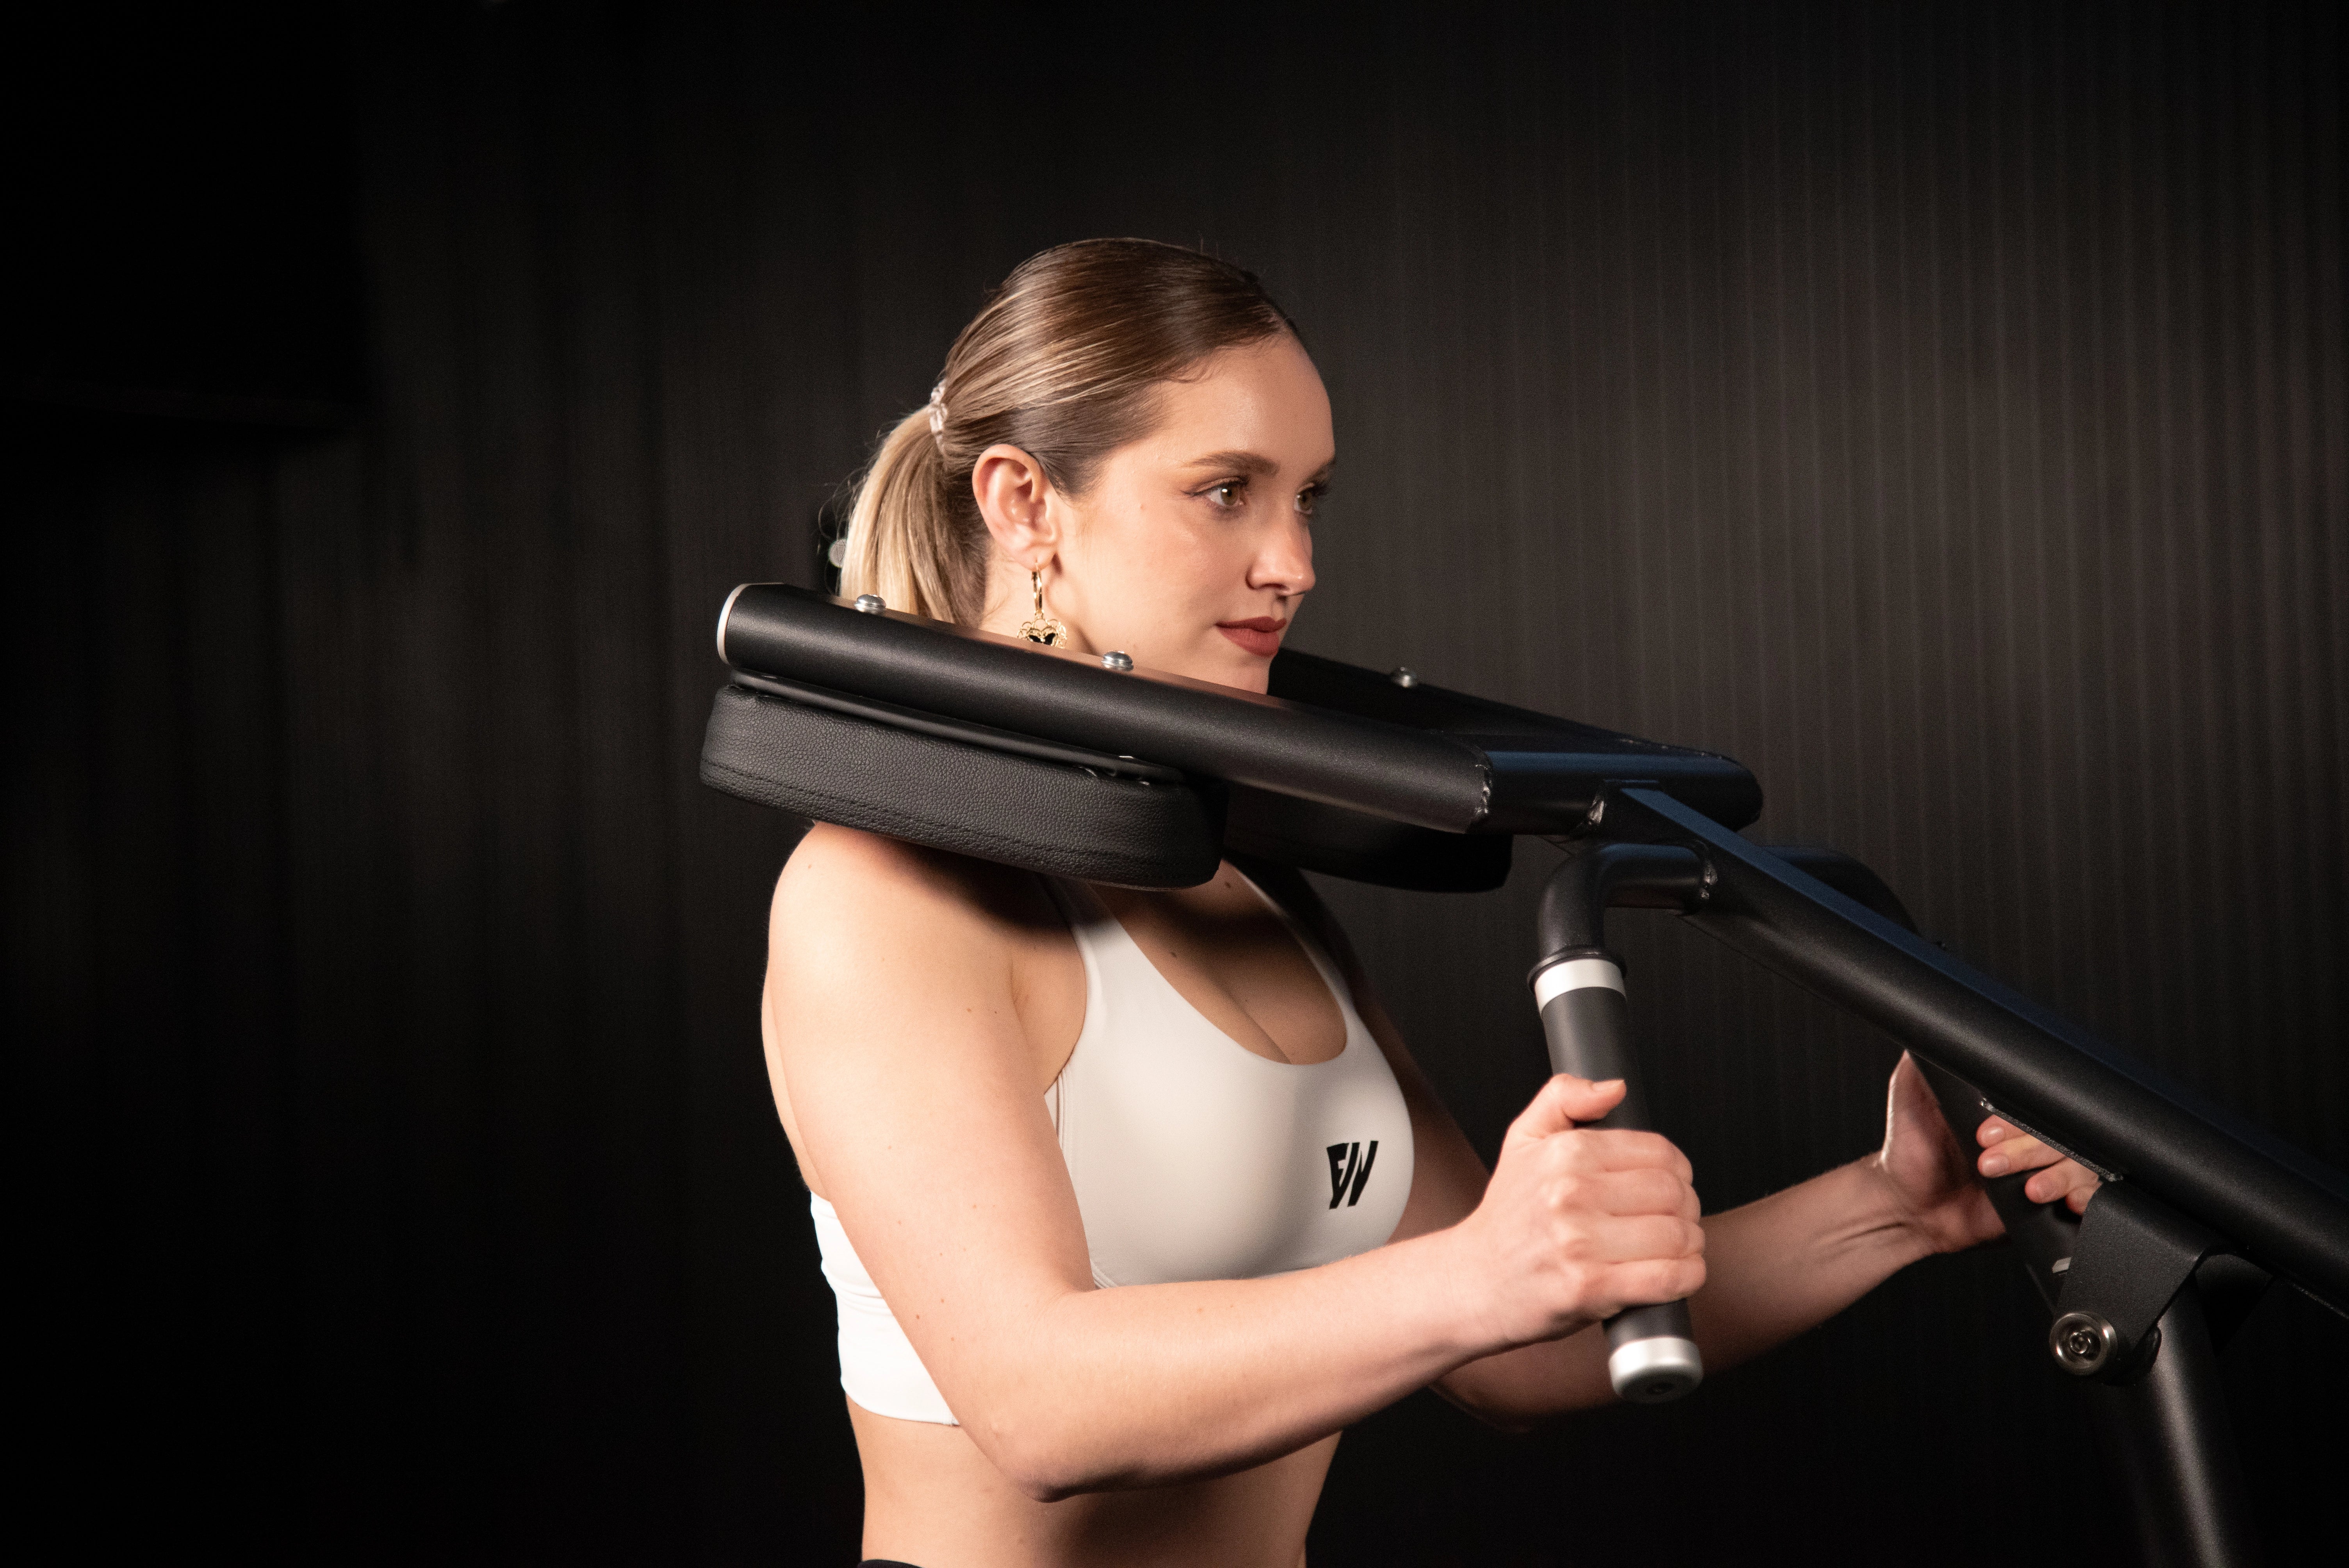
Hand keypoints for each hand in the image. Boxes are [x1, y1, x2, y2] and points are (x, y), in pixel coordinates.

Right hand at [1456, 1074, 1705, 1347]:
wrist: (1474, 1281)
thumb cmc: (1508, 1214)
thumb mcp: (1523, 1138)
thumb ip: (1565, 1097)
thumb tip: (1616, 1087)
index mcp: (1564, 1154)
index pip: (1660, 1153)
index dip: (1679, 1170)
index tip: (1671, 1185)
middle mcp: (1571, 1195)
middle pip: (1673, 1195)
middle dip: (1688, 1209)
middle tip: (1676, 1219)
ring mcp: (1579, 1244)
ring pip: (1676, 1236)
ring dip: (1691, 1245)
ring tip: (1675, 1248)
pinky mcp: (1590, 1288)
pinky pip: (1667, 1279)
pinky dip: (1687, 1277)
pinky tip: (1679, 1274)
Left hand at [1872, 1052, 2102, 1252]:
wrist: (1912, 1211)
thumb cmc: (1910, 1153)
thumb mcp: (1910, 1100)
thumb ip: (1922, 1067)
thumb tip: (1928, 1029)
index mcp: (2005, 1112)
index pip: (2036, 1101)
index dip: (2017, 1118)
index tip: (1987, 1132)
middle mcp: (2029, 1138)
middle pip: (2060, 1133)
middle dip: (2029, 1148)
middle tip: (1990, 1160)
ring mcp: (2042, 1170)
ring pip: (2078, 1163)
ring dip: (2058, 1175)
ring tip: (2029, 1188)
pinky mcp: (2049, 1204)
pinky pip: (2084, 1196)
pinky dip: (2083, 1198)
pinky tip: (2069, 1201)